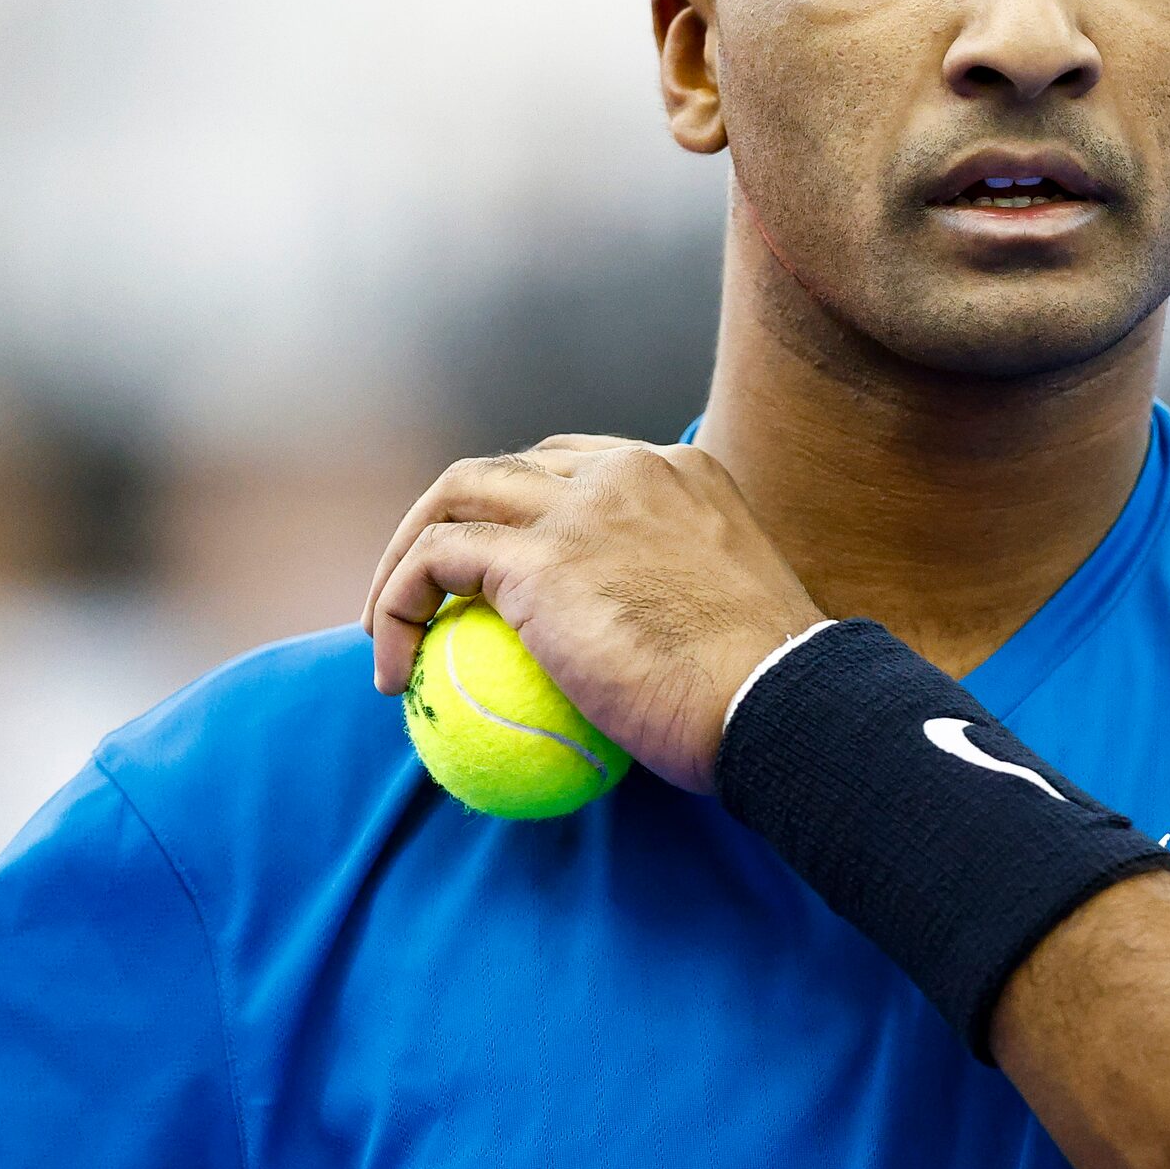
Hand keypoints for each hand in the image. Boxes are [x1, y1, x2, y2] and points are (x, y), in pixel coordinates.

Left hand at [360, 436, 825, 792]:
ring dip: (403, 560)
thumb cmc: (767, 692)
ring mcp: (582, 505)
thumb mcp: (729, 617)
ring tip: (389, 632)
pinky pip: (433, 562)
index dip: (519, 512)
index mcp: (680, 471)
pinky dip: (396, 608)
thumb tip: (639, 656)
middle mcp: (627, 469)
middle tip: (428, 600)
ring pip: (453, 496)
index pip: (572, 465)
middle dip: (448, 521)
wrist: (780, 702)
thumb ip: (677, 601)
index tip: (497, 580)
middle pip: (504, 469)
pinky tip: (397, 676)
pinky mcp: (540, 557)